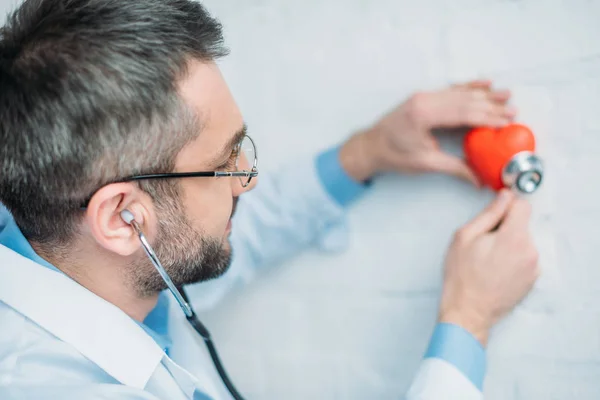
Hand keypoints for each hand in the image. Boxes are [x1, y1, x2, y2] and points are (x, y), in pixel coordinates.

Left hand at [340, 80, 515, 183]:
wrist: (370, 145)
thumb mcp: (425, 163)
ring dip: (483, 94)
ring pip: (459, 92)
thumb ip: (455, 168)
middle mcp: (424, 100)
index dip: (487, 117)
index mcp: (424, 115)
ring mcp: (423, 96)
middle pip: (464, 100)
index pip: (463, 113)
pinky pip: (449, 90)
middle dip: (490, 105)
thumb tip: (479, 180)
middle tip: (512, 110)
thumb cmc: (393, 155)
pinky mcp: (422, 97)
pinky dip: (468, 86)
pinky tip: (484, 83)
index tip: (507, 121)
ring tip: (506, 94)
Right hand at [438, 189, 538, 345]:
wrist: (468, 312)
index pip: (522, 205)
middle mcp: (530, 251)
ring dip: (509, 243)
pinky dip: (513, 258)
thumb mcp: (464, 237)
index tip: (497, 212)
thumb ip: (488, 214)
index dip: (507, 205)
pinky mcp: (532, 279)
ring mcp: (534, 267)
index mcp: (514, 237)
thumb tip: (503, 198)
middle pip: (522, 224)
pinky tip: (495, 269)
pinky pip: (525, 258)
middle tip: (483, 243)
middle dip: (505, 227)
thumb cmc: (462, 277)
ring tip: (488, 259)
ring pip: (523, 241)